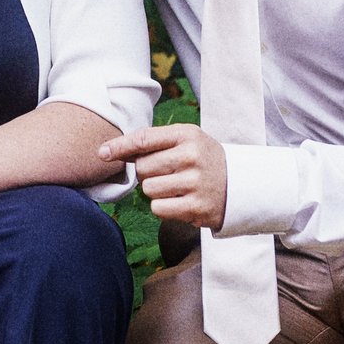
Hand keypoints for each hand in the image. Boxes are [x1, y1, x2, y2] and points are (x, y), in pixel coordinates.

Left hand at [101, 123, 228, 228]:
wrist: (241, 185)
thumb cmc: (203, 160)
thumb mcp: (185, 141)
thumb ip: (151, 143)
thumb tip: (108, 151)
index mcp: (187, 135)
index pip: (144, 139)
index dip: (119, 146)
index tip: (102, 153)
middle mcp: (192, 156)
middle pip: (142, 168)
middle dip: (146, 174)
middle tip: (167, 174)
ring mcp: (196, 182)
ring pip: (148, 189)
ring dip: (155, 192)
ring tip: (176, 187)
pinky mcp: (197, 207)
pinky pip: (158, 208)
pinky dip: (163, 207)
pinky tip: (180, 201)